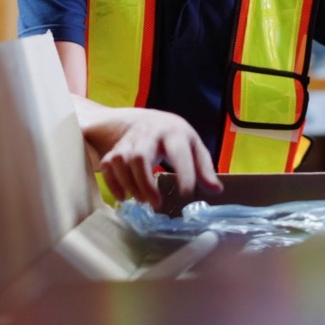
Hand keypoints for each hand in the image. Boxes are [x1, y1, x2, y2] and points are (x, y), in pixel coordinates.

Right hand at [91, 106, 222, 208]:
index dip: (183, 174)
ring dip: (130, 184)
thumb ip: (205, 169)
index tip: (186, 195)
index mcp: (173, 133)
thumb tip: (216, 191)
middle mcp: (148, 135)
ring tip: (142, 201)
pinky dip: (113, 184)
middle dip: (146, 183)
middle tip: (156, 204)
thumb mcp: (194, 147)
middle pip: (140, 157)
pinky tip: (124, 197)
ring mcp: (128, 142)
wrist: (146, 120)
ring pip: (121, 161)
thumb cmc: (174, 137)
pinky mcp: (115, 149)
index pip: (178, 153)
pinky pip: (107, 166)